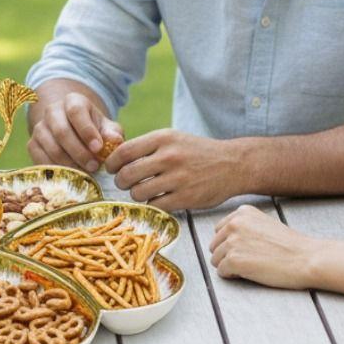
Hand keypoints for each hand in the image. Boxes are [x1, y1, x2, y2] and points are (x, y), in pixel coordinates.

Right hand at [28, 91, 123, 172]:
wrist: (73, 131)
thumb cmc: (94, 130)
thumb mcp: (106, 127)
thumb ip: (112, 133)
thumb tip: (114, 140)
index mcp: (72, 101)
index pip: (75, 111)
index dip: (86, 130)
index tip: (98, 148)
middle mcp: (52, 111)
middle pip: (61, 130)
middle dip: (79, 152)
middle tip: (94, 166)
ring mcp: (40, 127)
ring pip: (51, 146)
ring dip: (69, 163)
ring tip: (85, 173)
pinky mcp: (32, 144)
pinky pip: (41, 158)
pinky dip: (56, 169)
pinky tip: (71, 176)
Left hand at [107, 129, 237, 210]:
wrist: (233, 164)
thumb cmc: (197, 151)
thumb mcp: (173, 138)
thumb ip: (148, 146)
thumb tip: (116, 156)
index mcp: (163, 139)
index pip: (124, 151)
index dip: (112, 162)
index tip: (111, 168)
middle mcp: (169, 157)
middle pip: (127, 174)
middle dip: (120, 181)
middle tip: (124, 183)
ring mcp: (178, 178)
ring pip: (138, 192)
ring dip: (135, 194)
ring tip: (141, 191)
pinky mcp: (186, 198)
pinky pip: (156, 205)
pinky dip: (152, 203)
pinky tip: (157, 198)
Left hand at [209, 204, 316, 288]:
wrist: (307, 259)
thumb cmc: (290, 246)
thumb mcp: (264, 224)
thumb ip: (244, 226)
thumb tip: (225, 238)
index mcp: (242, 212)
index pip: (220, 230)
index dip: (231, 243)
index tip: (247, 250)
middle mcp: (234, 223)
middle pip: (215, 245)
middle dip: (228, 255)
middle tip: (250, 260)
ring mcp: (232, 241)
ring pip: (216, 259)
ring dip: (230, 266)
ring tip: (251, 267)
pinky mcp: (234, 260)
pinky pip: (222, 272)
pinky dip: (232, 276)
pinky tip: (249, 273)